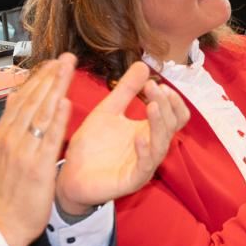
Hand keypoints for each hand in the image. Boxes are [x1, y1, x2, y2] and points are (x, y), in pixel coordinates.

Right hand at [0, 55, 73, 245]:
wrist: (3, 222)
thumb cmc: (6, 190)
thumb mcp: (0, 152)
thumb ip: (10, 123)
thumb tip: (14, 96)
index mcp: (4, 133)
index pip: (23, 98)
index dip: (39, 79)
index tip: (53, 63)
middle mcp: (12, 138)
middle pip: (33, 100)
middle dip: (50, 77)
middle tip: (66, 58)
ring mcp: (24, 152)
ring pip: (41, 114)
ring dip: (55, 89)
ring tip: (68, 70)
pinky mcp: (37, 167)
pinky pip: (49, 139)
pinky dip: (57, 119)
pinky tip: (65, 103)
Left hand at [56, 61, 187, 217]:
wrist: (70, 174)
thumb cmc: (91, 145)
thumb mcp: (107, 111)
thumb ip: (126, 90)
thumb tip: (143, 65)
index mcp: (148, 131)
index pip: (175, 116)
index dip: (172, 100)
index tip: (156, 83)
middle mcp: (150, 148)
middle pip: (171, 126)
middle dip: (166, 105)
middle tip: (154, 87)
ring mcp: (143, 165)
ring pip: (161, 145)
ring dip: (159, 124)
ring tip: (153, 105)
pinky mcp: (131, 180)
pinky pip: (144, 167)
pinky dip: (144, 151)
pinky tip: (138, 137)